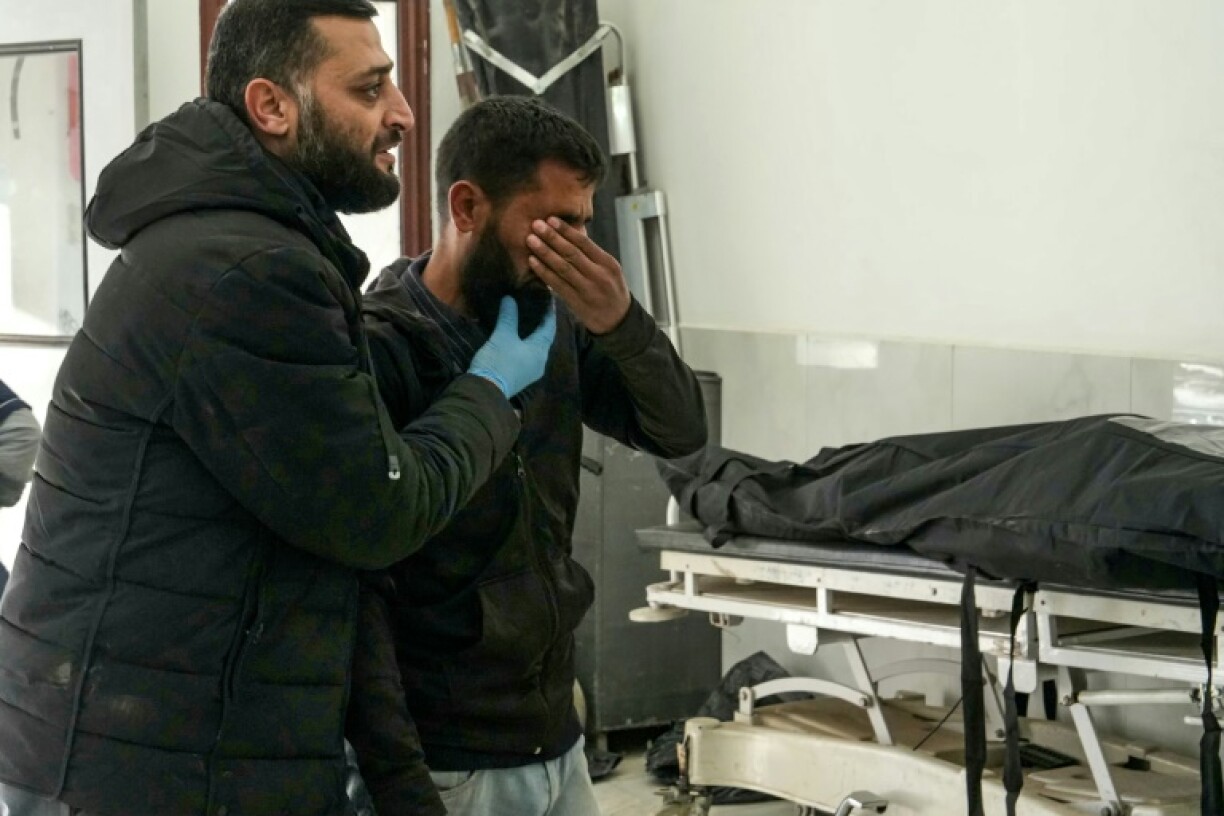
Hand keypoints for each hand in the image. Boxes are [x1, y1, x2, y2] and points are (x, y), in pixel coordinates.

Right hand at [467, 297, 556, 398]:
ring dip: (534, 333)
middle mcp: (540, 362)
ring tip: (530, 318)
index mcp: (540, 351)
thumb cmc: (498, 362)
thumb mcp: (502, 336)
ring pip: (536, 347)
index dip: (550, 311)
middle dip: (543, 322)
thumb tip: (510, 299)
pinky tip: (519, 336)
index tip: (549, 297)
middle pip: (545, 338)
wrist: (485, 391)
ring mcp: (530, 371)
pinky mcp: (520, 375)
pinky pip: (528, 354)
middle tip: (539, 306)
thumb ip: (508, 317)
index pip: (550, 327)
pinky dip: (526, 342)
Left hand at [526, 217, 630, 334]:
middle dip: (552, 237)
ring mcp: (587, 290)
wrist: (618, 321)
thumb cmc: (611, 290)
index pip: (585, 243)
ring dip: (545, 252)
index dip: (566, 230)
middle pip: (572, 253)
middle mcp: (598, 275)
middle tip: (536, 224)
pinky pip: (557, 284)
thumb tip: (567, 235)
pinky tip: (533, 262)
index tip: (551, 219)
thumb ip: (592, 255)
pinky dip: (544, 272)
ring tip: (531, 240)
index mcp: (608, 263)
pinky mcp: (576, 302)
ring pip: (563, 268)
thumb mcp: (609, 270)